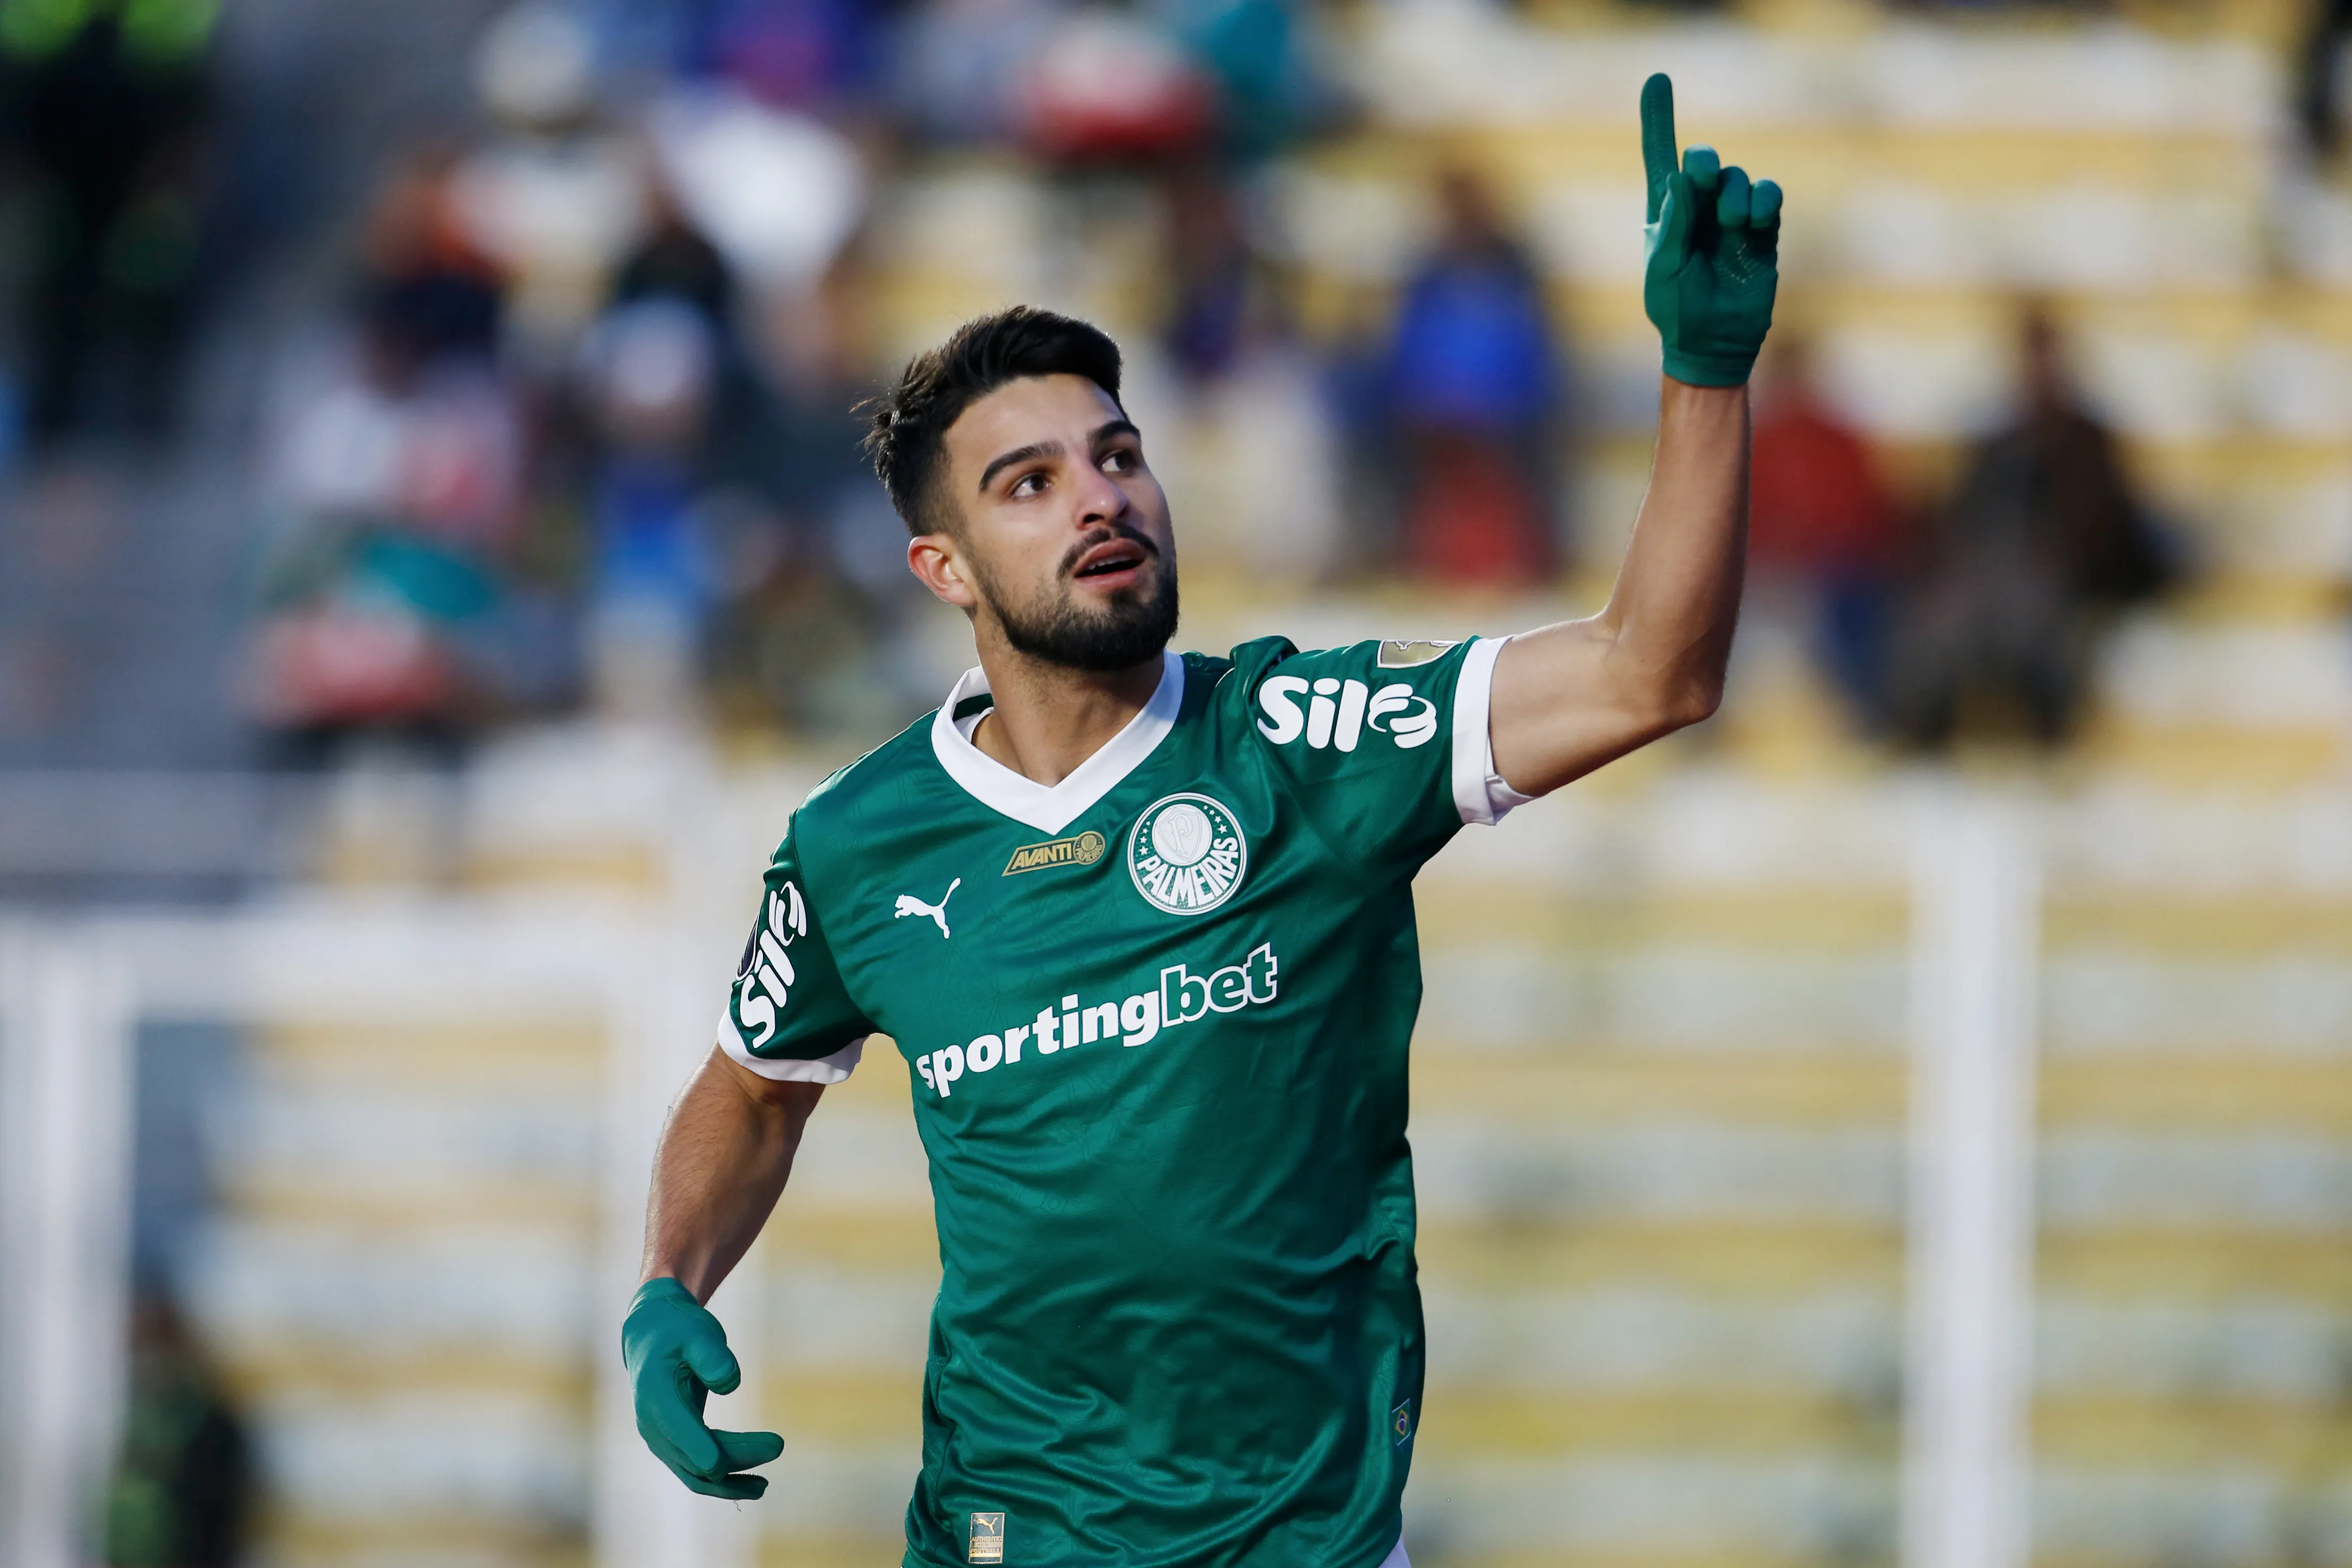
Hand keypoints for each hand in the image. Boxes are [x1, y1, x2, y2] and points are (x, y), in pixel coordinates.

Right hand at [622, 1278, 784, 1499]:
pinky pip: (696, 1471)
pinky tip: (752, 1483)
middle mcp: (653, 1426)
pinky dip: (722, 1481)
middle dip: (737, 1458)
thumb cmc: (678, 1330)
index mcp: (656, 1398)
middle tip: (778, 1445)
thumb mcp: (696, 1332)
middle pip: (695, 1457)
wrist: (652, 1336)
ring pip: (695, 1474)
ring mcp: (661, 1439)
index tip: (731, 1462)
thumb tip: (730, 1383)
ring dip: (729, 1483)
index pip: (680, 1433)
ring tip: (764, 1487)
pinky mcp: (673, 1443)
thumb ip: (711, 1354)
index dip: (704, 1451)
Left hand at [1641, 72, 1781, 387]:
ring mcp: (1732, 219)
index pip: (1660, 157)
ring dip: (1735, 194)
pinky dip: (1764, 201)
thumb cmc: (1677, 310)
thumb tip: (1681, 177)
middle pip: (1705, 163)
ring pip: (1739, 179)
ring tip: (1731, 224)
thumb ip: (1673, 224)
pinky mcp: (1762, 232)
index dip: (1658, 120)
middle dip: (1704, 164)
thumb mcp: (1665, 269)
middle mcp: (1699, 209)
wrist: (1713, 343)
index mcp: (1667, 214)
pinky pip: (1769, 198)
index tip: (1657, 80)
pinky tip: (1753, 222)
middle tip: (1700, 178)